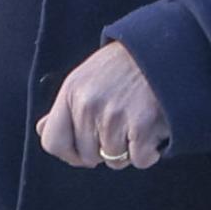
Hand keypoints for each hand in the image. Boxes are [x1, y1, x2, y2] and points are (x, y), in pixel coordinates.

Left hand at [38, 41, 171, 169]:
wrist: (168, 49)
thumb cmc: (127, 66)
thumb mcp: (87, 77)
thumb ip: (65, 106)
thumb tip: (42, 130)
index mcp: (71, 92)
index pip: (52, 142)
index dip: (69, 154)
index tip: (84, 151)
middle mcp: (89, 105)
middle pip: (87, 157)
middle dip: (104, 150)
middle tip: (122, 126)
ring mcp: (115, 116)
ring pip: (115, 161)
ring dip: (129, 150)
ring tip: (139, 122)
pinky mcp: (143, 126)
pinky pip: (140, 160)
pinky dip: (150, 152)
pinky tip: (153, 129)